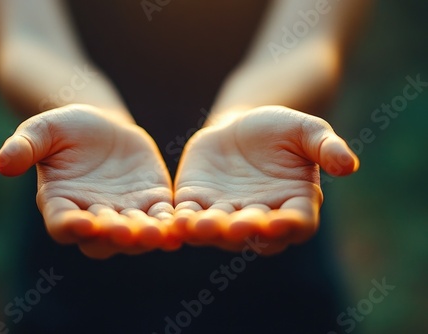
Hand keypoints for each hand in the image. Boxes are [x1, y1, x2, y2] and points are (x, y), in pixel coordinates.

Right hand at [0, 104, 177, 257]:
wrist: (101, 125)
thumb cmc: (64, 129)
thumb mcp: (41, 130)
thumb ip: (24, 146)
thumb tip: (1, 164)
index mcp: (60, 204)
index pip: (62, 224)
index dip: (70, 226)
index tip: (81, 223)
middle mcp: (92, 217)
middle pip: (103, 238)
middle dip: (115, 235)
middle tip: (128, 232)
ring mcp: (124, 213)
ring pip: (135, 234)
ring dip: (147, 236)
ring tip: (159, 233)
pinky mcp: (151, 202)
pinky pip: (161, 217)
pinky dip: (170, 223)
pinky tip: (182, 223)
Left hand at [173, 106, 358, 253]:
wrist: (240, 126)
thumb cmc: (280, 130)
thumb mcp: (307, 131)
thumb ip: (326, 147)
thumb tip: (351, 165)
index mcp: (293, 205)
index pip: (297, 224)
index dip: (290, 226)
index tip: (281, 222)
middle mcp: (260, 219)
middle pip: (253, 234)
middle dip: (243, 230)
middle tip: (235, 227)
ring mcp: (226, 215)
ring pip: (217, 231)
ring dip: (207, 231)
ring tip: (197, 225)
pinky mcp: (196, 203)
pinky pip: (188, 217)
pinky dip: (180, 221)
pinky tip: (172, 219)